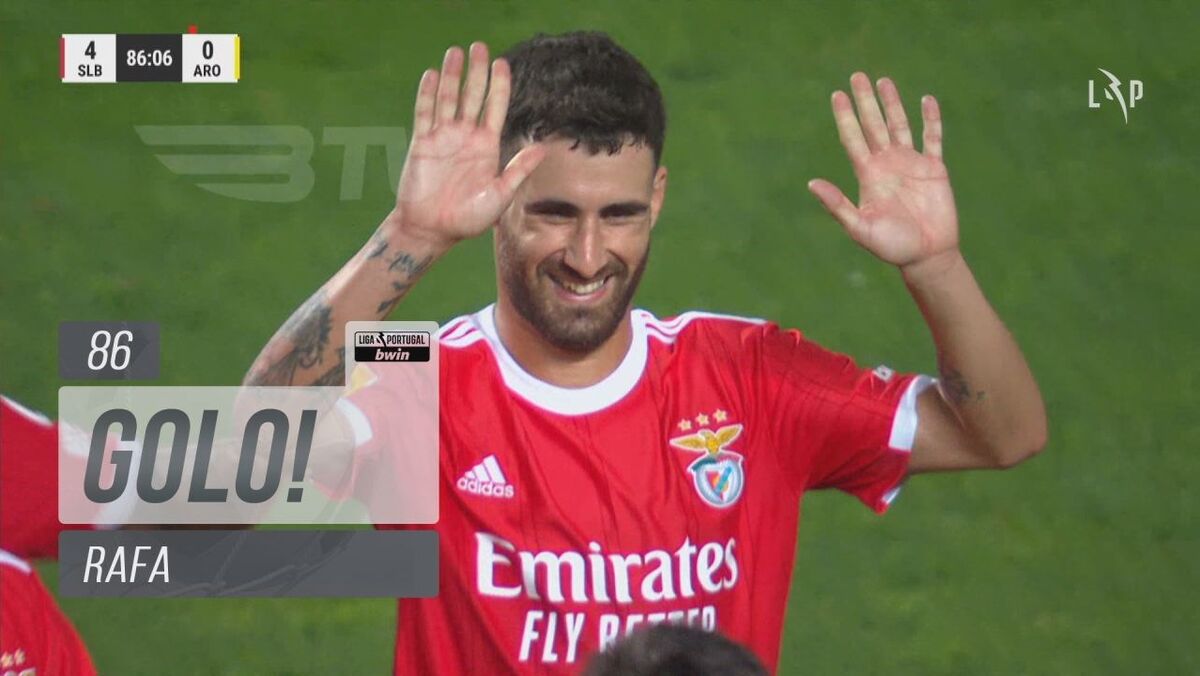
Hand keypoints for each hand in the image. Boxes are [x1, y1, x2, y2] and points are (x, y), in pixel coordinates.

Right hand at [390, 42, 545, 247]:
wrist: (433, 229)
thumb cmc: (469, 219)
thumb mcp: (500, 195)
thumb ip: (518, 170)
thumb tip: (543, 148)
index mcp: (487, 147)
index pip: (495, 108)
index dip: (499, 86)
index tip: (502, 64)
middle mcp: (466, 137)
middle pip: (473, 96)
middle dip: (477, 72)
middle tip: (480, 46)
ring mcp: (443, 138)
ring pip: (449, 99)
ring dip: (452, 76)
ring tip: (456, 52)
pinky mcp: (422, 143)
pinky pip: (425, 113)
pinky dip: (428, 94)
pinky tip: (432, 75)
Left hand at [807, 73, 958, 271]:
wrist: (926, 256)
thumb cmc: (891, 247)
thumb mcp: (860, 227)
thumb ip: (837, 205)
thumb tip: (812, 183)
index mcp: (868, 176)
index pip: (853, 139)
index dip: (845, 117)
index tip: (837, 95)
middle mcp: (887, 165)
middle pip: (873, 125)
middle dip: (865, 101)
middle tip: (856, 75)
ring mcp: (911, 164)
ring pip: (900, 125)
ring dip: (892, 104)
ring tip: (883, 81)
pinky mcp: (935, 169)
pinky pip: (933, 138)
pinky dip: (931, 119)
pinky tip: (926, 100)